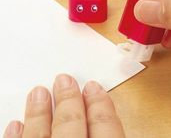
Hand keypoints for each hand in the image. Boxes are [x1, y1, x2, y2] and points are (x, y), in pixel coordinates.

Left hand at [3, 74, 124, 137]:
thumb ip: (113, 133)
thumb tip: (112, 115)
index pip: (106, 129)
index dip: (101, 105)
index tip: (94, 87)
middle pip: (72, 127)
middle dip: (69, 101)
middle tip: (64, 80)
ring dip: (38, 114)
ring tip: (38, 92)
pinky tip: (15, 126)